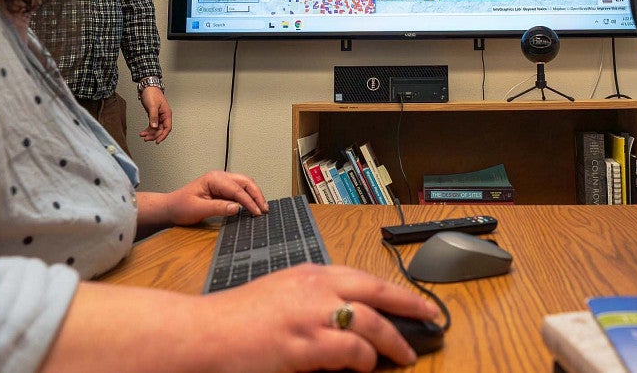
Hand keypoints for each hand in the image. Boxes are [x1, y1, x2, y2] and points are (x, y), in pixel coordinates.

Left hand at [137, 86, 170, 141]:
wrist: (148, 88)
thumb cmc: (152, 94)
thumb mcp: (153, 106)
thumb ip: (153, 117)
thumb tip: (154, 127)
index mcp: (167, 114)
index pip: (167, 128)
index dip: (163, 135)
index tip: (157, 141)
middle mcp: (164, 116)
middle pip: (161, 130)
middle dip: (154, 135)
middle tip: (147, 139)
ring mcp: (159, 116)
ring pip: (156, 129)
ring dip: (150, 133)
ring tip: (143, 136)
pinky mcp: (154, 116)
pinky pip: (152, 125)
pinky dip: (148, 129)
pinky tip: (143, 132)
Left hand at [142, 171, 268, 226]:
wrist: (170, 208)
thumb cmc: (180, 207)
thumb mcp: (198, 209)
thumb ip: (218, 208)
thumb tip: (237, 208)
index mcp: (214, 179)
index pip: (237, 189)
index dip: (249, 201)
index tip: (257, 212)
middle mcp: (220, 177)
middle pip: (245, 182)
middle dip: (257, 195)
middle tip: (264, 210)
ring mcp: (222, 182)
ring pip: (245, 185)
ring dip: (254, 195)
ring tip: (262, 208)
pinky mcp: (222, 190)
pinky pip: (239, 191)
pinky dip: (248, 198)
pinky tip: (253, 206)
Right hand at [199, 264, 438, 371]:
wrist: (205, 332)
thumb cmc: (238, 318)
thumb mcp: (282, 291)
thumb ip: (315, 297)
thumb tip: (349, 314)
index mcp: (311, 273)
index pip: (365, 277)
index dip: (396, 291)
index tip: (415, 301)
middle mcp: (315, 288)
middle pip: (377, 292)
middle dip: (410, 306)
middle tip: (431, 320)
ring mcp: (311, 316)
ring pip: (371, 323)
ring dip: (393, 342)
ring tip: (404, 355)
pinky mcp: (304, 345)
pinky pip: (350, 351)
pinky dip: (365, 360)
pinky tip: (367, 367)